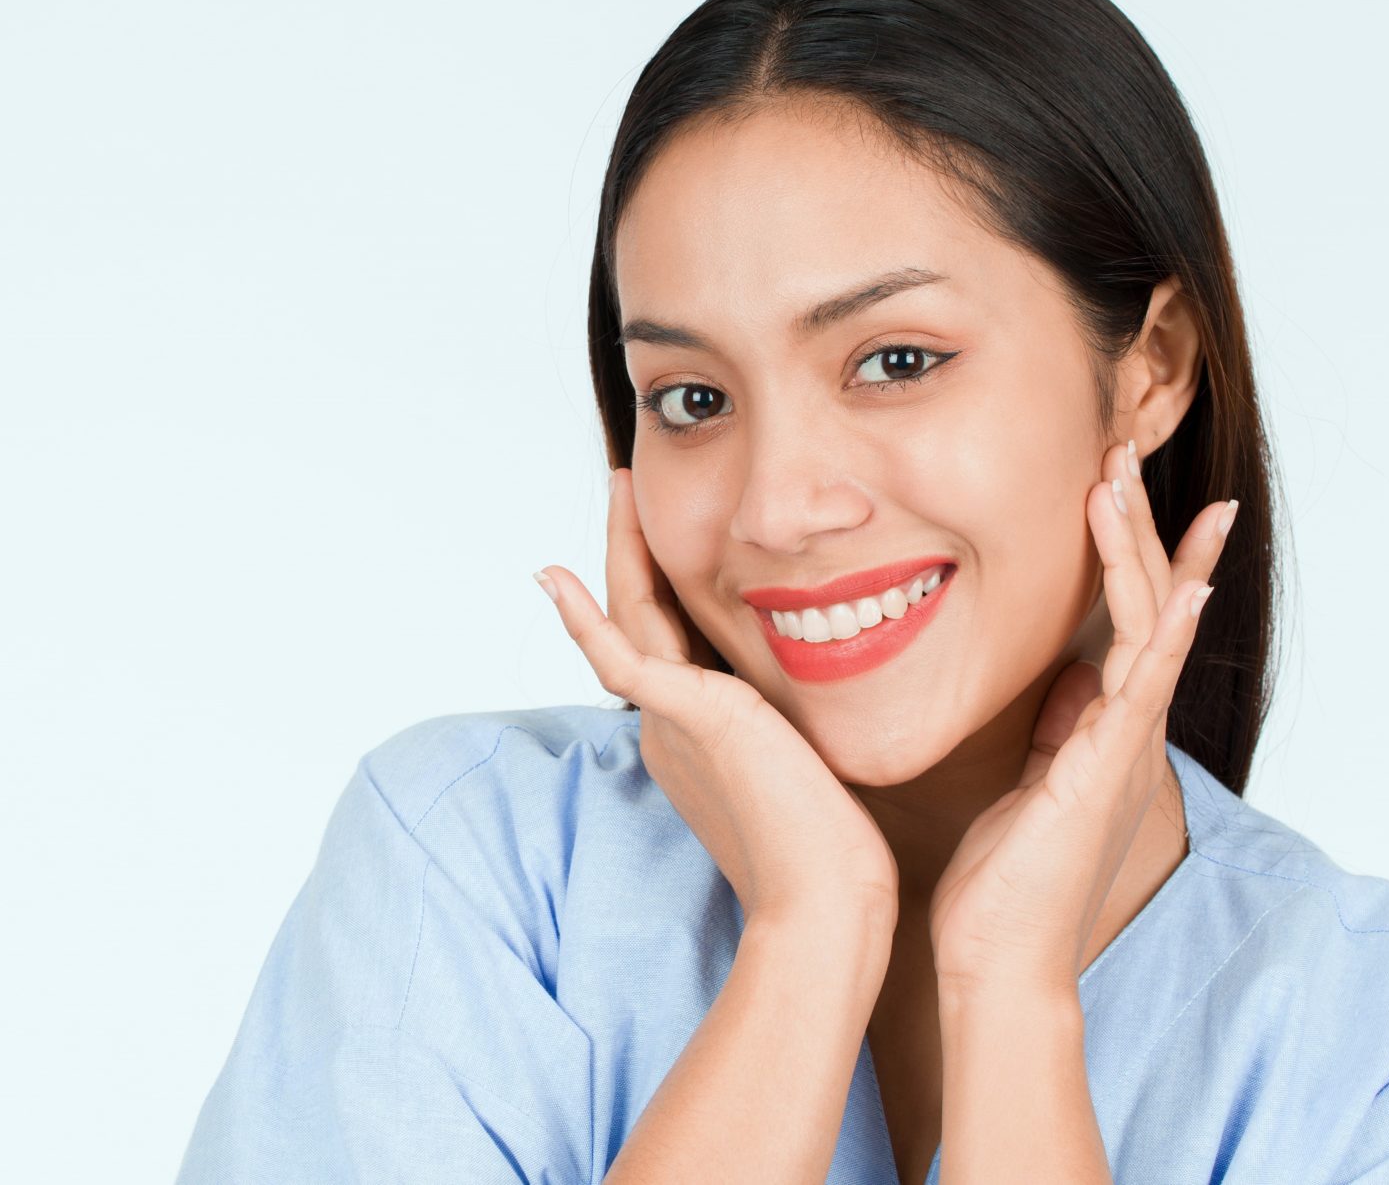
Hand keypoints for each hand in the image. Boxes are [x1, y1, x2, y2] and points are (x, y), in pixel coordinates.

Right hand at [535, 467, 900, 932]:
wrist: (826, 900)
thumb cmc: (834, 854)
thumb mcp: (811, 768)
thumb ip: (798, 732)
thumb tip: (821, 714)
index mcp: (698, 736)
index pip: (670, 643)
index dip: (663, 583)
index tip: (668, 537)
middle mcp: (672, 726)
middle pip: (639, 619)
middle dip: (632, 551)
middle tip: (626, 489)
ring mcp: (670, 722)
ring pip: (629, 617)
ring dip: (617, 549)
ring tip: (618, 487)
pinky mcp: (682, 716)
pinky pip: (617, 655)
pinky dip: (581, 615)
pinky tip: (554, 574)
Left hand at [925, 438, 1233, 994]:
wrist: (1001, 959)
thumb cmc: (1006, 882)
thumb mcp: (1030, 782)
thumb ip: (1056, 728)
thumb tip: (1065, 678)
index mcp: (1105, 726)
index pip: (1128, 615)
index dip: (1132, 548)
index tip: (1121, 482)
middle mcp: (1128, 727)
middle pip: (1145, 600)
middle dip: (1140, 523)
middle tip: (1126, 445)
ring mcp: (1126, 745)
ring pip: (1145, 623)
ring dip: (1139, 547)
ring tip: (1125, 478)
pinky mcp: (1109, 768)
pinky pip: (1144, 685)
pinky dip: (1164, 631)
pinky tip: (1184, 584)